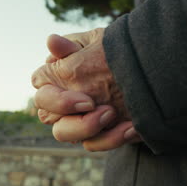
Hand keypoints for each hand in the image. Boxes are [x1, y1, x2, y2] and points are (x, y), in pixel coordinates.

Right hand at [32, 29, 141, 150]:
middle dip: (74, 118)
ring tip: (114, 115)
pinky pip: (92, 145)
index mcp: (53, 80)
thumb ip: (73, 47)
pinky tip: (132, 128)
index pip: (41, 92)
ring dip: (89, 129)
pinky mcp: (92, 135)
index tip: (86, 101)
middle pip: (47, 118)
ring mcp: (73, 120)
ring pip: (65, 134)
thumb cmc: (112, 51)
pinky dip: (112, 139)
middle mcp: (57, 103)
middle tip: (102, 110)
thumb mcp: (97, 43)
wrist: (145, 69)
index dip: (57, 99)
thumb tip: (51, 41)